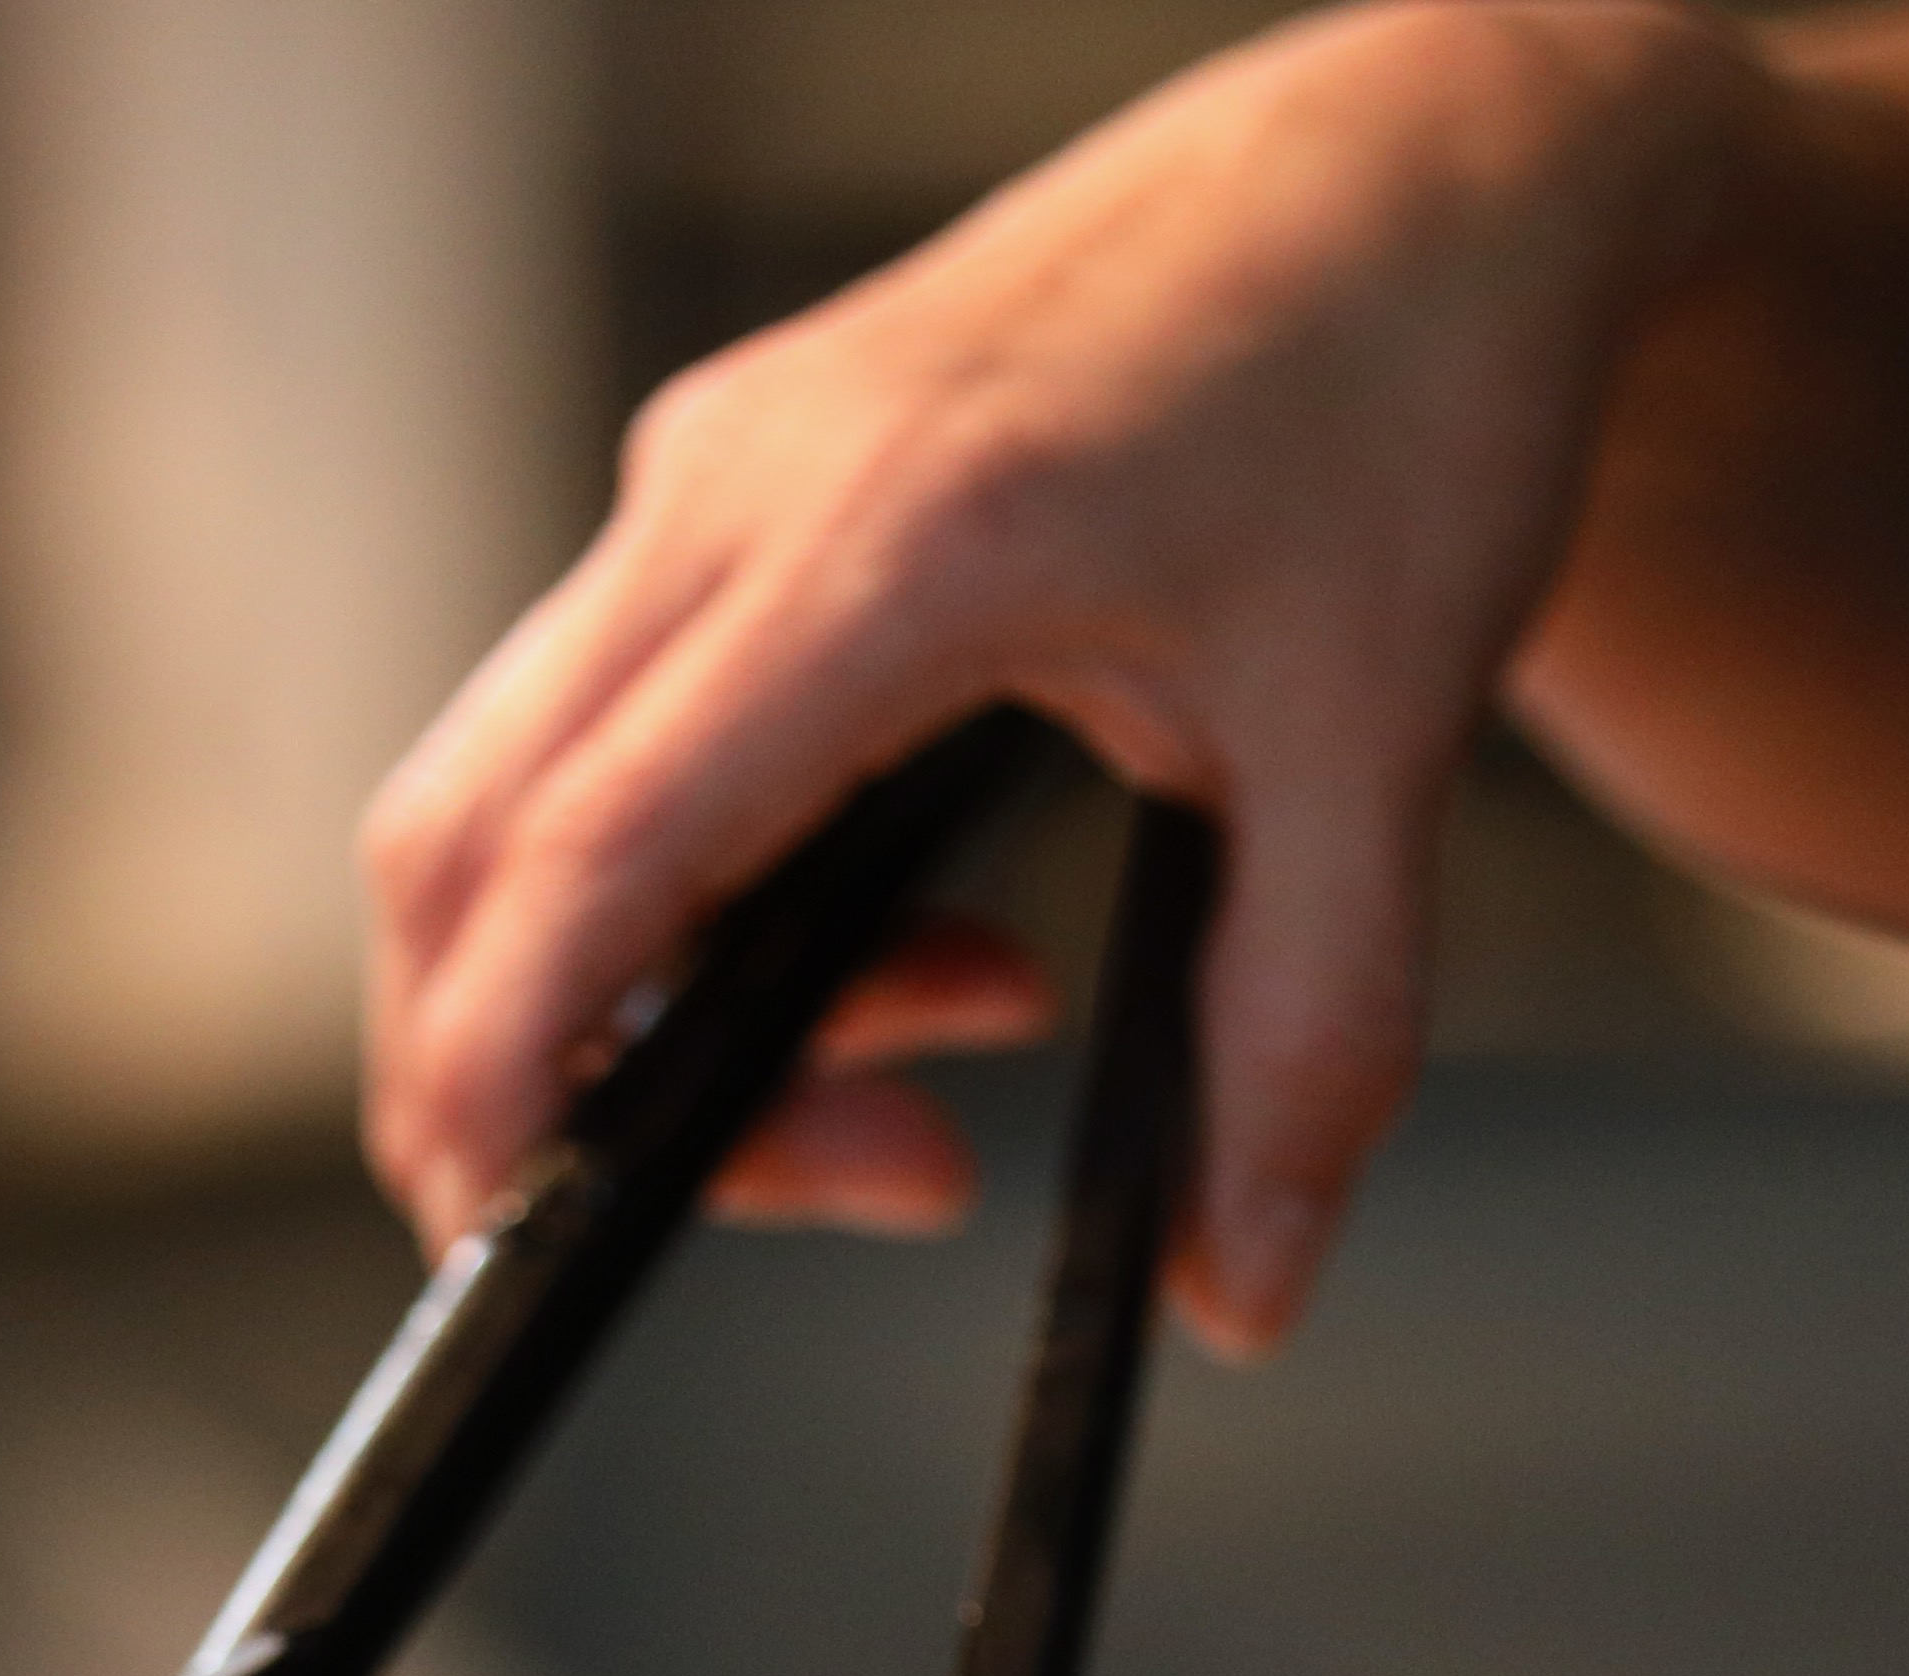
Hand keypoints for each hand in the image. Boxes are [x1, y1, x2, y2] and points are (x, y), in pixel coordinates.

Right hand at [356, 4, 1761, 1349]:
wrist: (1434, 159)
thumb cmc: (1405, 390)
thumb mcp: (1380, 743)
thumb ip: (1300, 1036)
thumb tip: (1239, 1283)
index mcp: (881, 546)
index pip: (585, 849)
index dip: (505, 1063)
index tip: (494, 1216)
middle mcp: (739, 490)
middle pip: (473, 836)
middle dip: (555, 1072)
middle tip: (805, 1181)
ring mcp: (714, 472)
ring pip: (528, 791)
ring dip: (677, 985)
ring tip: (950, 1039)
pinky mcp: (737, 479)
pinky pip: (619, 729)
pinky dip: (711, 884)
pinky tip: (924, 928)